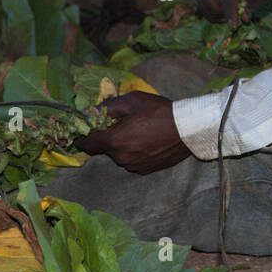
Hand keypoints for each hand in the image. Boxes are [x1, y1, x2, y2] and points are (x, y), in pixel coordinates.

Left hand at [72, 93, 190, 174]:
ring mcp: (133, 166)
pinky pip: (131, 160)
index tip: (84, 130)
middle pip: (104, 148)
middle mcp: (121, 157)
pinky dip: (134, 151)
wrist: (188, 130)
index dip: (82, 136)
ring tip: (139, 131)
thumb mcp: (133, 101)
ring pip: (119, 154)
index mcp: (115, 140)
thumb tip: (90, 111)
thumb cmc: (161, 112)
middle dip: (108, 136)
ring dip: (122, 144)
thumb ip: (108, 106)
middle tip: (122, 123)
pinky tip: (148, 140)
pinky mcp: (144, 170)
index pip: (86, 143)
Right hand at [195, 0, 271, 28]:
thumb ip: (254, 3)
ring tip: (227, 19)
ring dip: (210, 12)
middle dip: (213, 10)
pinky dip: (210, 12)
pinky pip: (203, 0)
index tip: (233, 26)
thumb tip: (243, 19)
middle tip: (229, 19)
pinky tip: (224, 16)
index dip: (229, 11)